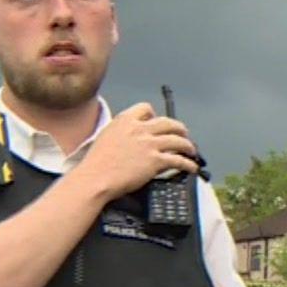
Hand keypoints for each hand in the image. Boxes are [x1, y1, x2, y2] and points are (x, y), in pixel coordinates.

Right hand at [78, 102, 197, 196]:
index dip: (155, 115)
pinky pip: (178, 160)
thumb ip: (121, 132)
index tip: (158, 122)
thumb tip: (130, 137)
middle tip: (183, 134)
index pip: (146, 108)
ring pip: (178, 140)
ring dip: (188, 145)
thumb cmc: (96, 163)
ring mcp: (149, 144)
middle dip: (179, 128)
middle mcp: (140, 129)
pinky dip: (188, 163)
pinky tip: (191, 167)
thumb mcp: (106, 137)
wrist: (95, 178)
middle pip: (168, 123)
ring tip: (191, 150)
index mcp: (125, 120)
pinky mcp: (156, 160)